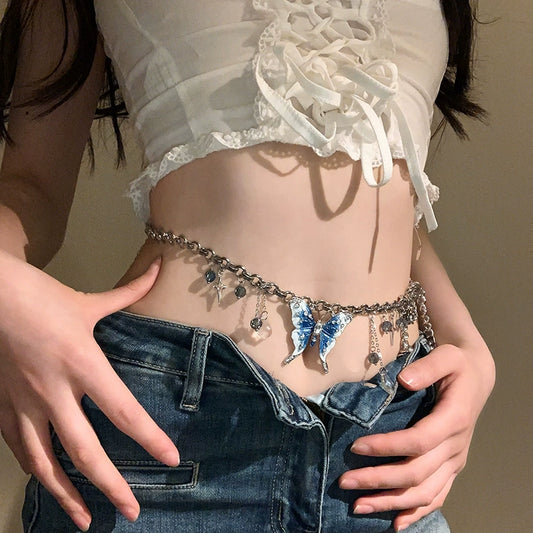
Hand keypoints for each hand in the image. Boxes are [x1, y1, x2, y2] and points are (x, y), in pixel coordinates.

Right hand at [0, 253, 178, 531]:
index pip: (123, 410)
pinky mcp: (0, 406)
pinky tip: (47, 485)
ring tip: (86, 521)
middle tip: (133, 512)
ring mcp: (23, 403)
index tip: (170, 459)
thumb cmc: (41, 296)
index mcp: (82, 363)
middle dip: (111, 486)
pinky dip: (35, 471)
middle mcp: (54, 391)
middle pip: (84, 451)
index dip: (149, 438)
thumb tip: (161, 268)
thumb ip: (131, 291)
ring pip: (44, 462)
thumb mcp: (90, 300)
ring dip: (66, 496)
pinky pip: (18, 449)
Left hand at [338, 341, 494, 531]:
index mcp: (453, 419)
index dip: (387, 447)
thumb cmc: (456, 364)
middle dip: (378, 481)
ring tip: (358, 506)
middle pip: (416, 473)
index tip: (356, 446)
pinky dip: (416, 512)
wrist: (476, 378)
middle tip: (344, 482)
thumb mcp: (447, 356)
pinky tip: (395, 523)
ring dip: (391, 502)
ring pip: (424, 492)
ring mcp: (455, 461)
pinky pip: (437, 497)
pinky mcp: (452, 467)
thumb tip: (404, 380)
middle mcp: (455, 446)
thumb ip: (427, 367)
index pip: (418, 441)